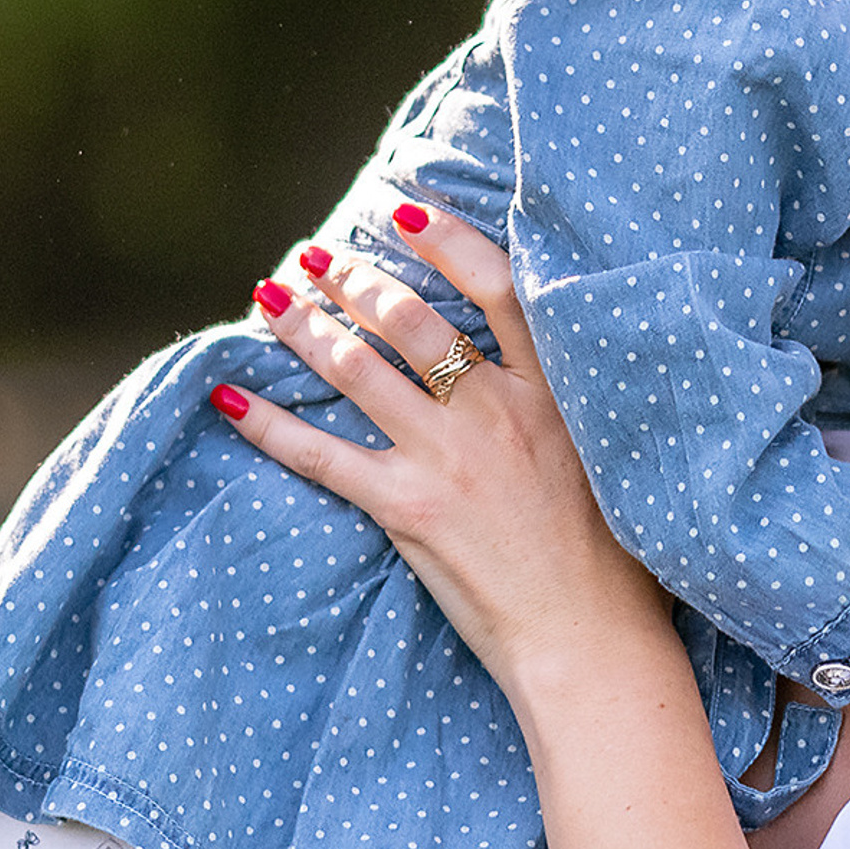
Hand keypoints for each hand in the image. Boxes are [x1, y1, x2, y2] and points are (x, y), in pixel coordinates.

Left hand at [215, 206, 665, 684]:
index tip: (405, 211)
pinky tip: (232, 399)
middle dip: (355, 279)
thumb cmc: (617, 558)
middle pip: (411, 319)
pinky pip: (321, 454)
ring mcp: (447, 458)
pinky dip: (270, 424)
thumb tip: (549, 361)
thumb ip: (574, 402)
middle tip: (318, 258)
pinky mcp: (406, 508)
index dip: (447, 240)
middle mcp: (496, 411)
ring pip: (358, 371)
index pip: (497, 288)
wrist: (590, 637)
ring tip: (271, 297)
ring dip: (305, 327)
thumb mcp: (614, 453)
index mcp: (553, 390)